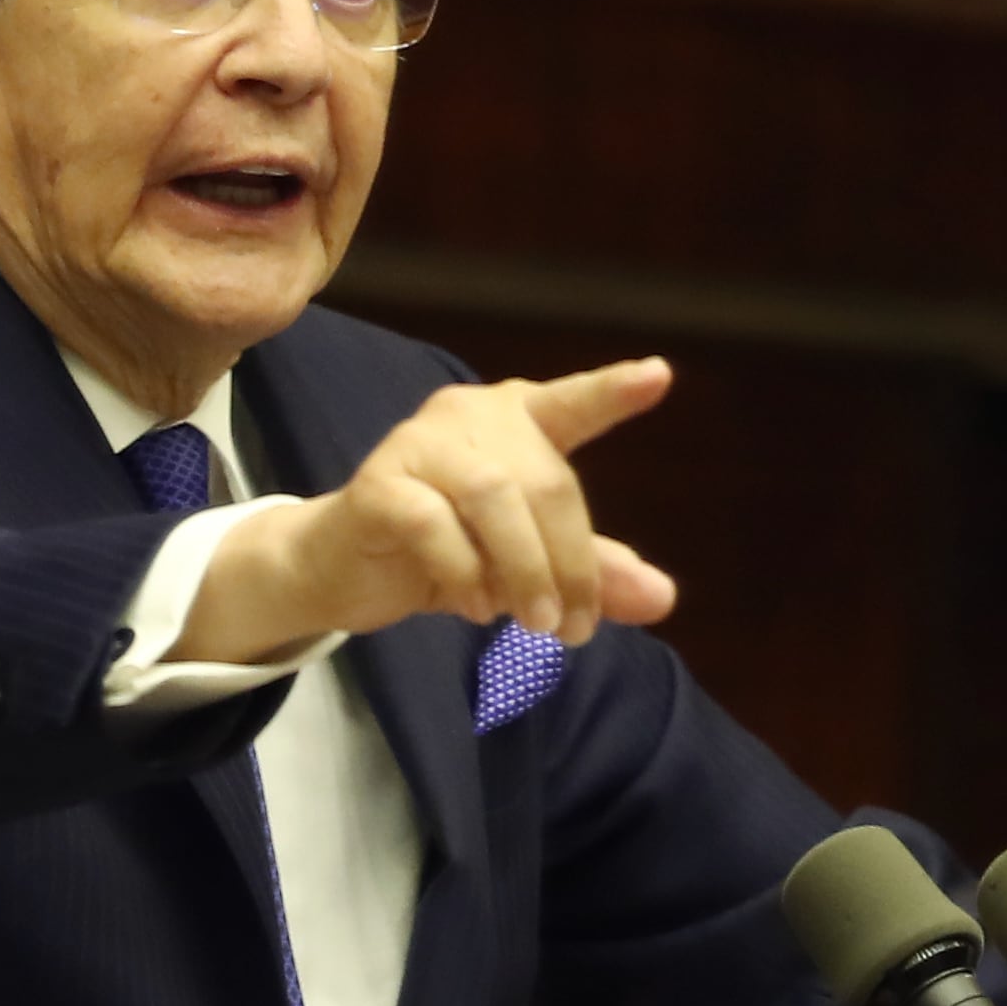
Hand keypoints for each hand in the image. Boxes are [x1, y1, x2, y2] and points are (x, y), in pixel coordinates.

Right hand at [177, 358, 681, 662]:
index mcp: (515, 421)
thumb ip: (591, 573)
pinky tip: (476, 607)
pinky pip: (432, 524)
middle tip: (572, 628)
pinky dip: (465, 572)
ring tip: (534, 623)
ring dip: (524, 569)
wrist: (343, 570)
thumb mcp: (528, 568)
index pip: (571, 405)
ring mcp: (418, 443)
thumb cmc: (446, 552)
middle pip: (543, 480)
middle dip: (568, 562)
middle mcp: (468, 416)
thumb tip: (662, 598)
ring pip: (493, 497)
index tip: (657, 377)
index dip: (611, 392)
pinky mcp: (377, 484)